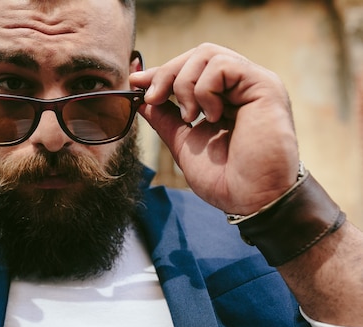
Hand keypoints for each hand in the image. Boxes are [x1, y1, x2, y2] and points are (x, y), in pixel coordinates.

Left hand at [130, 43, 299, 214]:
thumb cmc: (225, 178)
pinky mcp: (264, 85)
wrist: (252, 198)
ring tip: (189, 116)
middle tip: (152, 98)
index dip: (162, 72)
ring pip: (207, 54)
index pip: (191, 69)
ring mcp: (253, 84)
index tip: (135, 82)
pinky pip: (222, 66)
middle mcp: (240, 87)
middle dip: (167, 73)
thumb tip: (142, 99)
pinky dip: (205, 90)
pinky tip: (211, 117)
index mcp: (225, 98)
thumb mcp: (184, 143)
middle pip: (197, 55)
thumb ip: (165, 119)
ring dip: (184, 83)